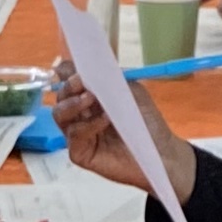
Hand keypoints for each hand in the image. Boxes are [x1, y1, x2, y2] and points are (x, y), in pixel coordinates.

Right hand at [50, 66, 194, 202]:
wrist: (161, 150)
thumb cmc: (147, 121)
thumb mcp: (131, 90)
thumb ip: (110, 77)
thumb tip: (89, 67)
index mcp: (90, 98)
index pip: (69, 83)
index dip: (68, 74)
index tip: (77, 69)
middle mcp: (81, 116)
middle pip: (60, 98)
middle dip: (69, 87)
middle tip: (82, 82)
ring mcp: (79, 135)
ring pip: (59, 116)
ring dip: (72, 104)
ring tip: (90, 99)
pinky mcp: (80, 154)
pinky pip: (73, 137)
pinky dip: (87, 126)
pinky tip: (104, 120)